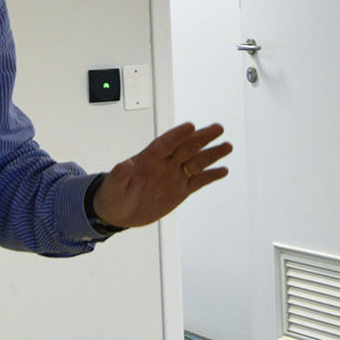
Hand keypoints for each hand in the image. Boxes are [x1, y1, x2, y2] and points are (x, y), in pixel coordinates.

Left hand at [89, 122, 230, 228]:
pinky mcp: (180, 189)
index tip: (190, 126)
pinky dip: (211, 176)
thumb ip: (119, 175)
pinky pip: (198, 181)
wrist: (119, 213)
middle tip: (218, 128)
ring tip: (227, 146)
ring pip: (196, 162)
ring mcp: (174, 175)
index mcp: (147, 158)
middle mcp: (164, 163)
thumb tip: (125, 164)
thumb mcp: (112, 187)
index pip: (165, 143)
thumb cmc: (112, 196)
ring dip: (211, 154)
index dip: (177, 135)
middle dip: (202, 138)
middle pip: (186, 147)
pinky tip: (223, 170)